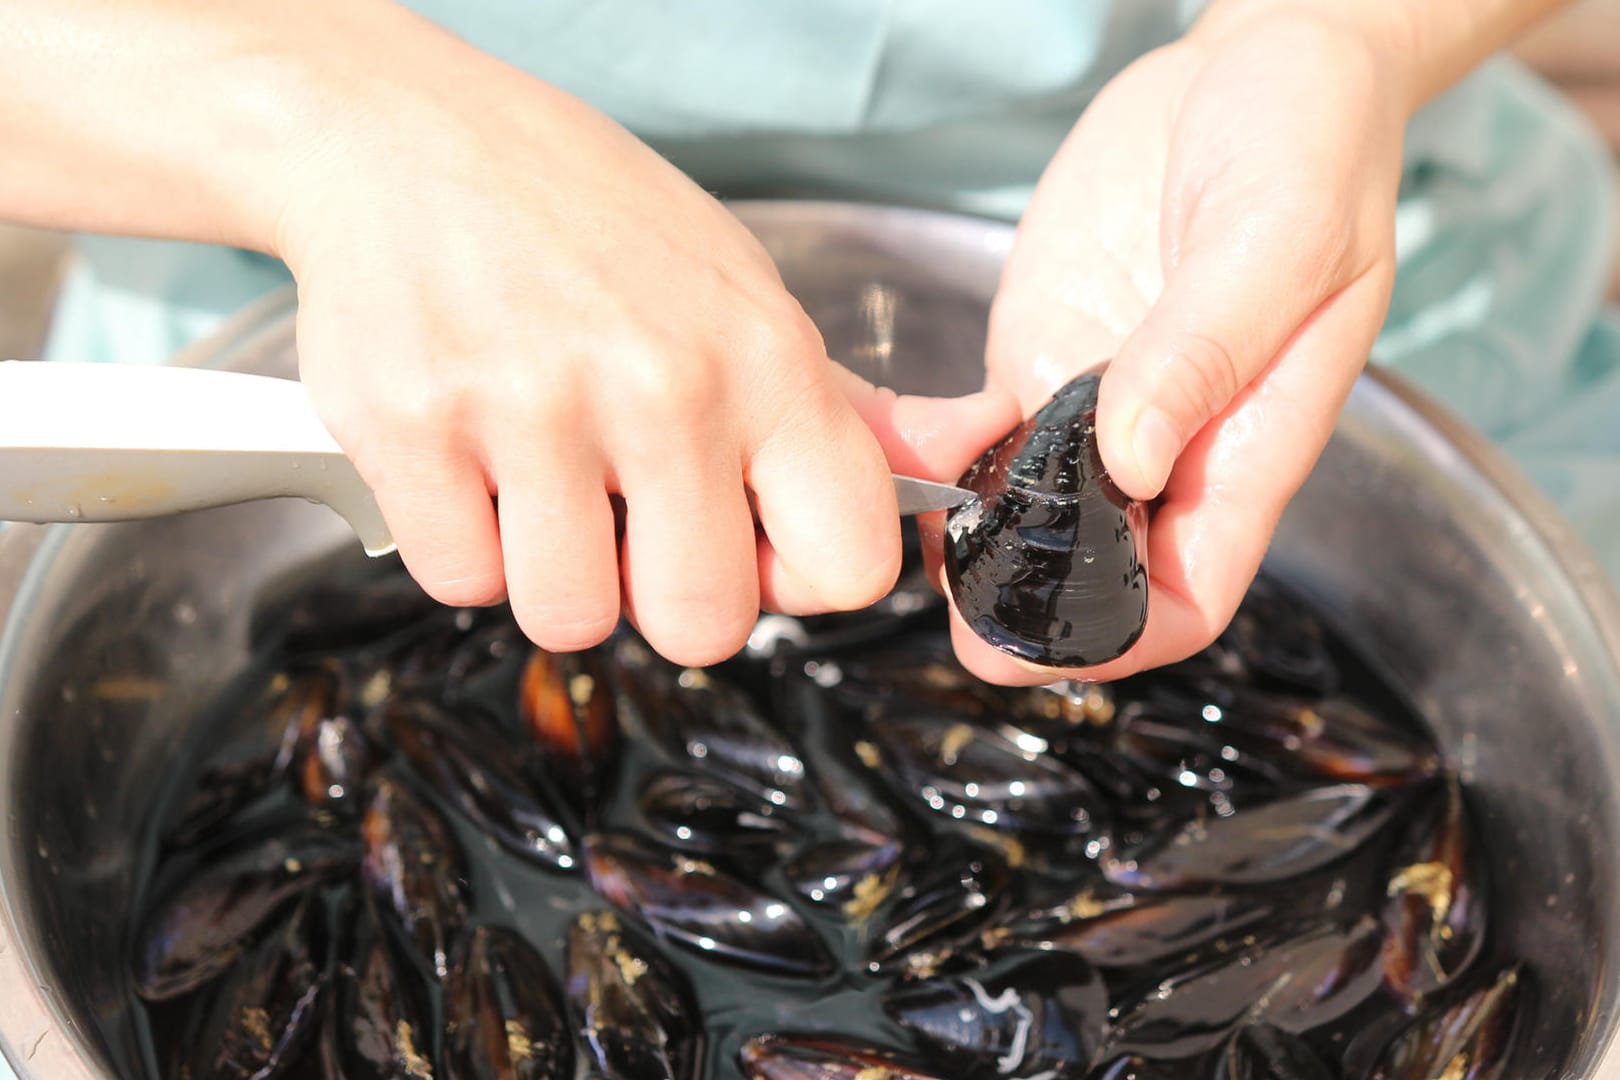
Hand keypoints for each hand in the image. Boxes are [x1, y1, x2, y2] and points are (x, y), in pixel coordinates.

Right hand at [276, 13, 1017, 664]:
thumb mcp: (741, 289)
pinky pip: (460, 581)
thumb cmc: (584, 219)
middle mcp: (661, 388)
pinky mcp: (411, 431)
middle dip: (662, 593)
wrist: (407, 137)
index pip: (850, 563)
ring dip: (553, 571)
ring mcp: (532, 411)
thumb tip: (953, 452)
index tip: (753, 542)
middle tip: (628, 516)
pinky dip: (464, 542)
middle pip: (703, 625)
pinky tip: (475, 460)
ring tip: (542, 477)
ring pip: (568, 618)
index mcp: (765, 358)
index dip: (801, 579)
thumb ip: (838, 404)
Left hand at [945, 10, 1408, 683]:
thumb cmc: (1308, 142)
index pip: (1193, 588)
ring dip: (973, 543)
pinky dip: (943, 455)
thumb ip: (1205, 350)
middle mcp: (1168, 441)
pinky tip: (905, 448)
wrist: (1254, 63)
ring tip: (911, 539)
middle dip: (1026, 608)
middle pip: (1096, 569)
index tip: (1047, 646)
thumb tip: (1133, 460)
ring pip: (1029, 515)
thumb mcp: (1279, 237)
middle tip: (952, 615)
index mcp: (1248, 440)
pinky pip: (986, 434)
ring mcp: (1099, 401)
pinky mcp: (1044, 352)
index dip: (1126, 638)